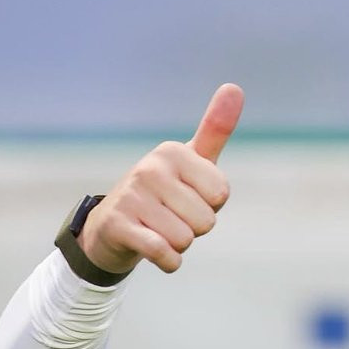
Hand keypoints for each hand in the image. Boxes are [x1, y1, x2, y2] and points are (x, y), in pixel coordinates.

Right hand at [77, 83, 243, 274]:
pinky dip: (168, 262)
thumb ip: (214, 130)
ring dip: (178, 246)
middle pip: (206, 221)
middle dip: (193, 228)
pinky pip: (164, 254)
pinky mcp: (118, 225)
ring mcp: (132, 196)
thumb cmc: (164, 194)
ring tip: (159, 230)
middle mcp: (150, 169)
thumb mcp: (190, 161)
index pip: (221, 194)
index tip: (189, 198)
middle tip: (171, 217)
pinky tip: (157, 251)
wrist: (113, 227)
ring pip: (185, 240)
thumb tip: (234, 87)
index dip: (210, 206)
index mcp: (173, 152)